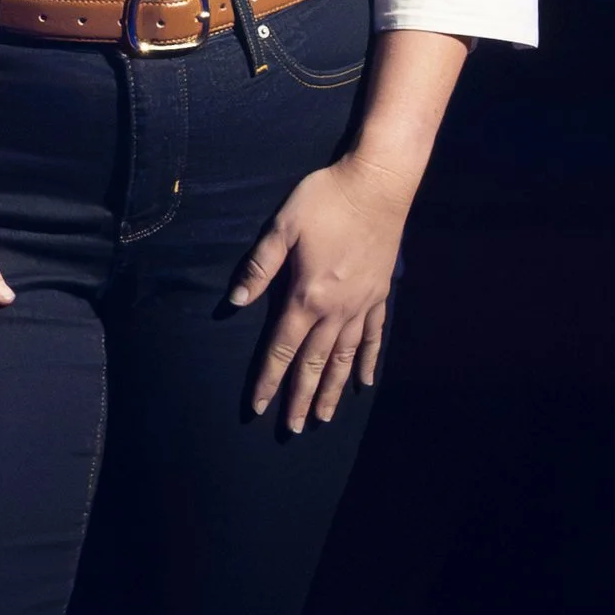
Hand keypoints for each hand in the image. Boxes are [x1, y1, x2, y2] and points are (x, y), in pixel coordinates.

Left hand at [230, 150, 412, 430]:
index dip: (269, 380)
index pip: (281, 349)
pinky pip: (374, 337)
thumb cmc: (325, 201)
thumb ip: (259, 267)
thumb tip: (235, 301)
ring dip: (332, 391)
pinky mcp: (379, 296)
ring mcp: (361, 305)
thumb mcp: (283, 227)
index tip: (259, 408)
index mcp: (306, 296)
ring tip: (322, 418)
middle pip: (314, 364)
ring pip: (345, 359)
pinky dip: (368, 361)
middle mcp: (335, 310)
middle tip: (292, 429)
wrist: (377, 185)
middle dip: (299, 397)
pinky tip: (364, 383)